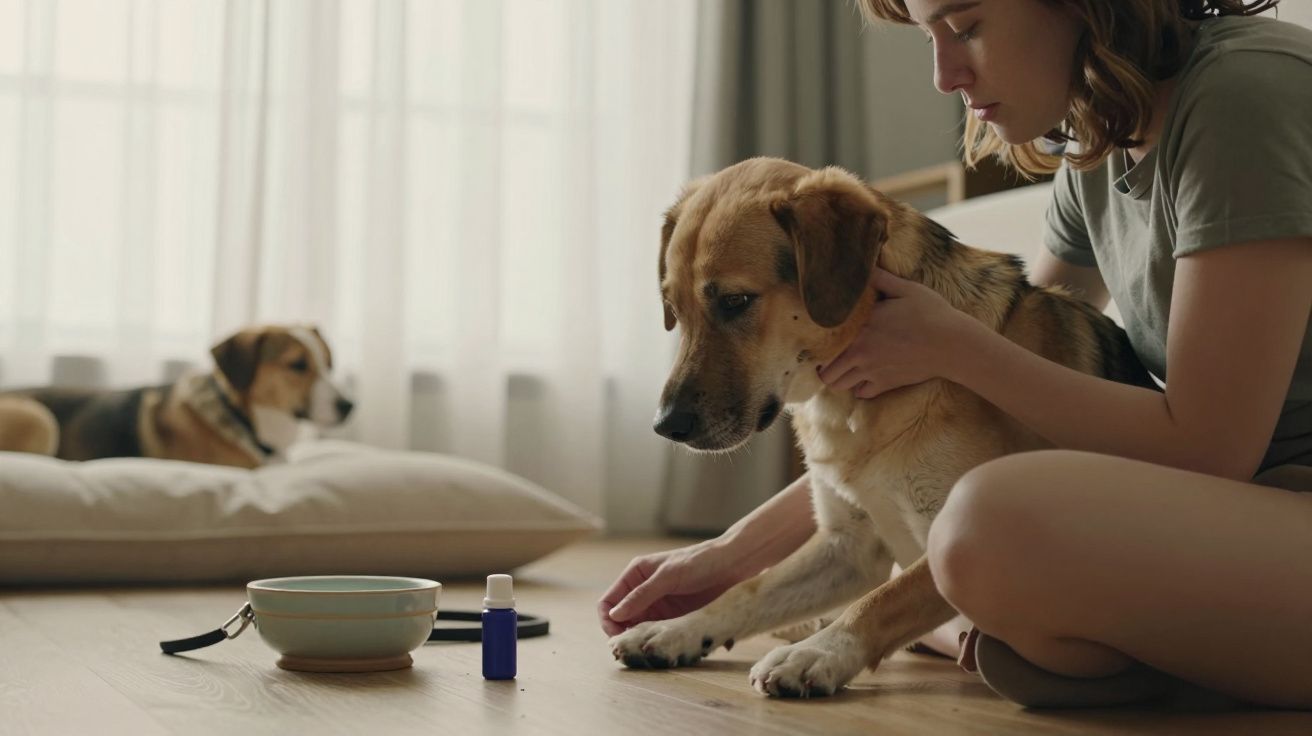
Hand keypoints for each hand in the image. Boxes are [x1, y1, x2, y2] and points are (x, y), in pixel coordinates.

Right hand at [597, 539, 752, 635]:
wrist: (734, 564)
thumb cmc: (700, 561)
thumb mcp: (668, 576)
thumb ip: (641, 595)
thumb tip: (614, 615)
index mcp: (636, 575)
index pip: (608, 602)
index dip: (608, 621)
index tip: (618, 638)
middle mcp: (644, 592)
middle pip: (622, 620)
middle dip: (625, 635)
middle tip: (635, 650)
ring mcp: (660, 606)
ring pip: (641, 630)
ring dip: (643, 641)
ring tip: (651, 651)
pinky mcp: (676, 618)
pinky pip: (660, 634)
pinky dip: (660, 642)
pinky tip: (667, 647)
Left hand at [817, 268, 974, 399]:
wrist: (953, 345)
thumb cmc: (932, 313)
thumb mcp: (906, 289)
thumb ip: (880, 279)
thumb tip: (864, 266)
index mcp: (860, 326)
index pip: (823, 341)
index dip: (819, 341)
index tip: (821, 337)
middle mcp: (860, 352)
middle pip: (825, 372)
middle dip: (824, 366)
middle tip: (830, 357)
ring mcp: (871, 371)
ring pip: (839, 385)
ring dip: (840, 377)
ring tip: (845, 367)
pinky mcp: (885, 385)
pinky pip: (861, 393)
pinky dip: (859, 387)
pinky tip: (865, 376)